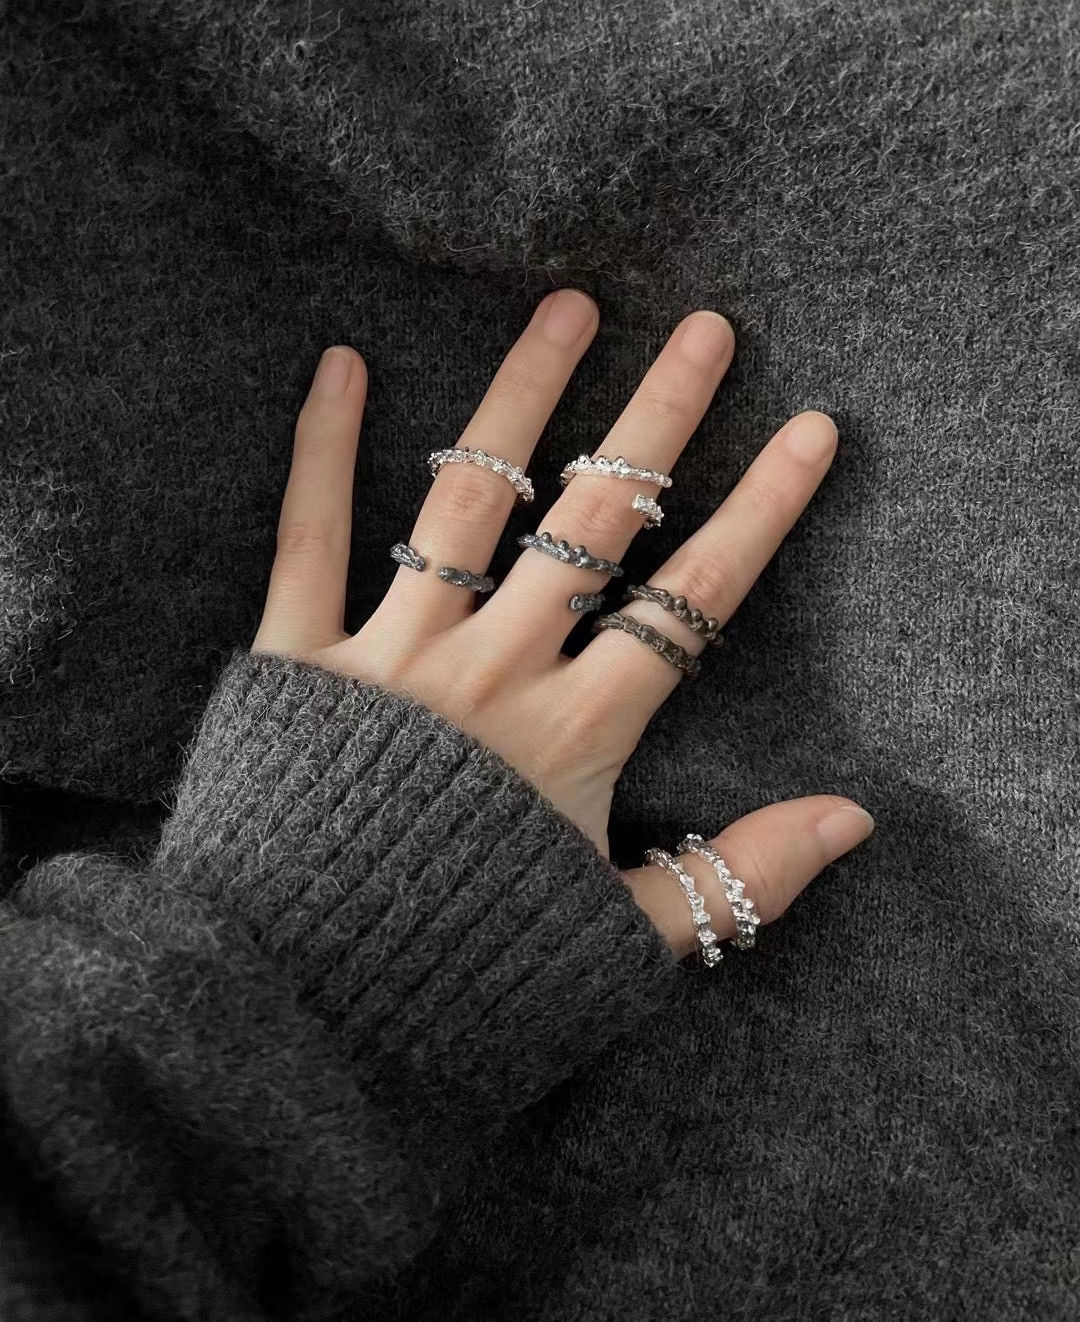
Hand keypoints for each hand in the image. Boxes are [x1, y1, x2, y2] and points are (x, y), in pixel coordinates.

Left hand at [251, 291, 873, 958]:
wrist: (298, 1013)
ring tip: (568, 308)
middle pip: (598, 522)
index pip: (694, 599)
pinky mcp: (294, 662)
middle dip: (660, 420)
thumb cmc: (464, 981)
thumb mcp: (618, 942)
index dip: (761, 511)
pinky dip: (320, 450)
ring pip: (471, 499)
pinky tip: (336, 364)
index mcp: (577, 734)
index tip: (809, 432)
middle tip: (705, 331)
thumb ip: (737, 875)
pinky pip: (307, 538)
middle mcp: (494, 671)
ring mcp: (393, 656)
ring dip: (523, 398)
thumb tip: (854, 819)